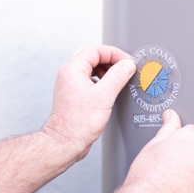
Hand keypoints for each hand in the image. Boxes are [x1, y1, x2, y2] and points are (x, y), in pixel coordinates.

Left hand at [42, 45, 134, 160]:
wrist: (65, 142)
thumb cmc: (78, 123)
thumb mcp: (104, 97)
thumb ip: (117, 77)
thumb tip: (127, 65)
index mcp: (72, 69)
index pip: (95, 50)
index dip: (114, 53)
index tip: (127, 61)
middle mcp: (68, 74)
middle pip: (91, 55)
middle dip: (110, 59)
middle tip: (124, 67)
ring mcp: (70, 84)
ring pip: (90, 67)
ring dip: (106, 69)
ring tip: (119, 78)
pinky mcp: (74, 94)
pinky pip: (89, 79)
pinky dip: (101, 79)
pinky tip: (110, 89)